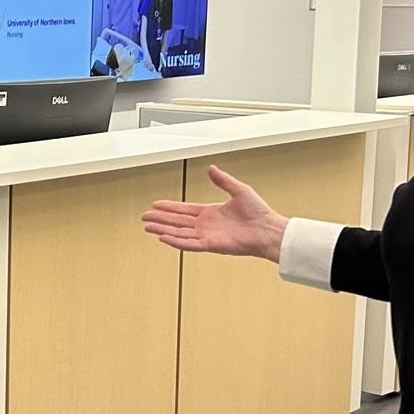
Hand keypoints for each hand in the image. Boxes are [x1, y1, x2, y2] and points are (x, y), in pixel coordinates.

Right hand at [141, 166, 287, 261]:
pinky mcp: (211, 245)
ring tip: (147, 227)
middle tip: (145, 217)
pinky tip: (163, 237)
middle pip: (177, 222)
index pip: (184, 210)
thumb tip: (212, 168)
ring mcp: (207, 236)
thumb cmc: (259, 213)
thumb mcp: (239, 190)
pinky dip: (176, 241)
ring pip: (179, 233)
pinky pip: (189, 244)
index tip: (156, 204)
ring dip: (163, 229)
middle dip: (160, 219)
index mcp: (211, 212)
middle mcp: (206, 225)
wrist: (268, 229)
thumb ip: (223, 180)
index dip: (169, 207)